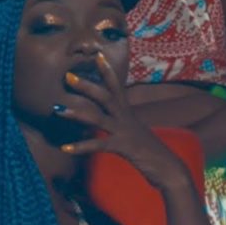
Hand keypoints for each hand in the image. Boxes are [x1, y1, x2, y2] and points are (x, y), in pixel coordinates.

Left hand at [55, 52, 191, 191]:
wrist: (169, 169)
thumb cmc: (151, 153)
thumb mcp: (135, 133)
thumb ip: (122, 125)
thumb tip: (111, 122)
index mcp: (128, 113)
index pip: (117, 86)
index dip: (107, 71)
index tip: (97, 55)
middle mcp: (126, 118)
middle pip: (105, 96)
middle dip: (86, 85)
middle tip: (67, 76)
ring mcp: (124, 132)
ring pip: (97, 118)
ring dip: (76, 113)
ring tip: (56, 110)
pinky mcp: (122, 147)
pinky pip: (97, 145)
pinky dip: (80, 146)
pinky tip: (64, 148)